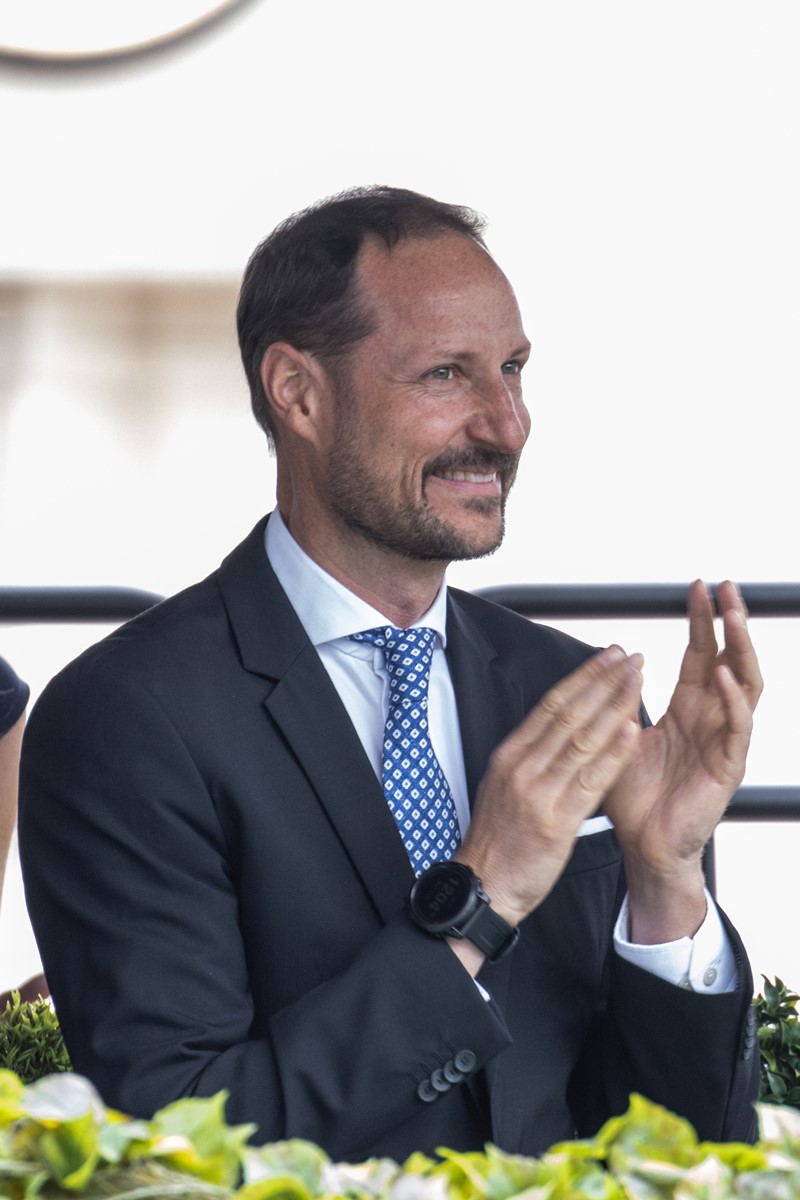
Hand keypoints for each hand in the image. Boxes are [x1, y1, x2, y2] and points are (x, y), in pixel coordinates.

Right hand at [456, 645, 643, 933]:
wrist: (482, 887)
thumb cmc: (498, 841)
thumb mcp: (505, 787)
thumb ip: (531, 758)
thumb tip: (558, 729)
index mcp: (510, 755)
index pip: (550, 704)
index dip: (582, 677)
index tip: (606, 657)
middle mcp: (522, 767)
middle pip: (568, 713)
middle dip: (603, 681)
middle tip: (629, 657)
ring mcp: (538, 793)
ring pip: (582, 739)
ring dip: (614, 706)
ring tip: (638, 682)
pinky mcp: (556, 822)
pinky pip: (591, 781)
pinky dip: (613, 754)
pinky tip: (632, 732)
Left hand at [604, 579, 762, 941]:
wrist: (642, 844)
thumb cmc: (634, 796)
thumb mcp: (620, 735)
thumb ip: (622, 701)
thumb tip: (619, 659)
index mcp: (688, 709)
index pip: (700, 652)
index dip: (701, 620)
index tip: (697, 586)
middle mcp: (711, 719)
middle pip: (730, 658)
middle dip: (730, 622)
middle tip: (726, 587)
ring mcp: (724, 741)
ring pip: (745, 684)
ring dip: (739, 649)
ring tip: (733, 617)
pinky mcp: (728, 766)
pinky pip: (738, 726)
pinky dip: (732, 697)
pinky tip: (721, 673)